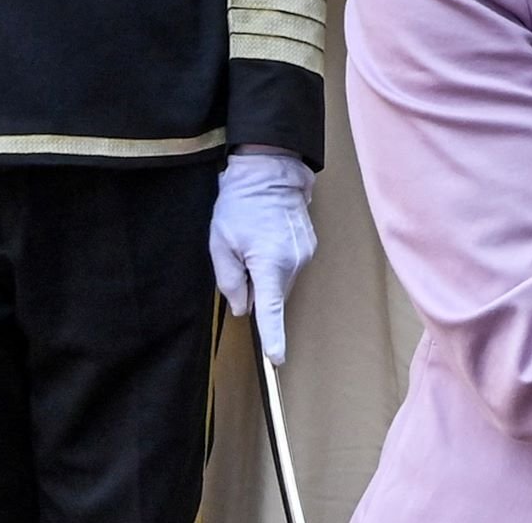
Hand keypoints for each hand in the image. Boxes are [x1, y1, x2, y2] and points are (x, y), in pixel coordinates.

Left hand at [208, 148, 317, 364]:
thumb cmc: (240, 205)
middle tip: (240, 261)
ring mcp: (306, 252)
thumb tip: (243, 307)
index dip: (273, 336)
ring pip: (283, 280)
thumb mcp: (221, 243)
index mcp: (270, 263)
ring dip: (268, 274)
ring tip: (254, 243)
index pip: (271, 310)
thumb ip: (230, 280)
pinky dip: (278, 262)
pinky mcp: (311, 244)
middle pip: (275, 294)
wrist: (270, 171)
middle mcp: (294, 262)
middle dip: (258, 289)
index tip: (277, 359)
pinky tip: (268, 238)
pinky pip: (291, 266)